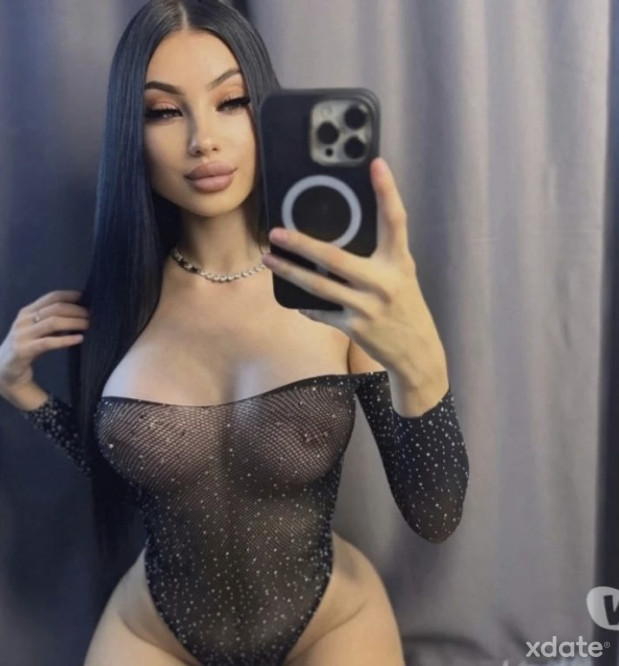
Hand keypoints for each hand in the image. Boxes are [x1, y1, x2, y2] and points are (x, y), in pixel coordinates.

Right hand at [0, 290, 88, 394]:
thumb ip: (53, 321)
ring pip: (53, 323)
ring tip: (89, 325)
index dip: (71, 295)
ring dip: (74, 322)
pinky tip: (79, 339)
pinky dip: (66, 340)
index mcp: (27, 312)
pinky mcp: (23, 350)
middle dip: (77, 310)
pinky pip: (48, 342)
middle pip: (55, 308)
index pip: (52, 297)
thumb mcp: (38, 330)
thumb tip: (81, 313)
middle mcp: (23, 320)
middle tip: (93, 315)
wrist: (3, 370)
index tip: (87, 297)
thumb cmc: (26, 347)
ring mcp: (22, 335)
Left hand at [261, 157, 446, 381]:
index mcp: (399, 262)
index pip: (396, 220)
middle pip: (335, 257)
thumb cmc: (405, 308)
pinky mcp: (355, 326)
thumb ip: (377, 258)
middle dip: (301, 244)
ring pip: (319, 286)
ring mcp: (368, 305)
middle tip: (276, 232)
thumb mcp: (400, 277)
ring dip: (291, 272)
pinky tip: (296, 301)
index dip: (387, 191)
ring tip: (270, 260)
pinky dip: (307, 306)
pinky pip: (322, 311)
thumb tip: (336, 243)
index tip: (376, 163)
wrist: (417, 352)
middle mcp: (384, 281)